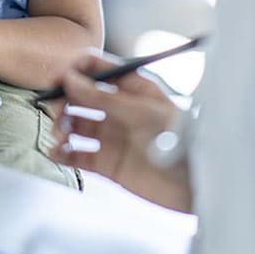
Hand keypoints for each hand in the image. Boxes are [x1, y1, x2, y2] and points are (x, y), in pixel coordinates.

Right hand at [49, 50, 192, 212]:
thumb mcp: (142, 112)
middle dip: (63, 100)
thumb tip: (70, 79)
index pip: (95, 68)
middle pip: (80, 96)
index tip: (55, 78)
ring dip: (61, 127)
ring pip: (75, 125)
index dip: (73, 70)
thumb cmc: (181, 139)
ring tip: (60, 136)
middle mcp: (118, 108)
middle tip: (54, 110)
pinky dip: (64, 153)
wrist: (200, 185)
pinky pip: (79, 155)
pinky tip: (58, 153)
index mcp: (131, 87)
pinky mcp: (109, 164)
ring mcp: (113, 136)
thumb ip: (103, 97)